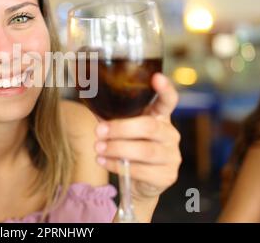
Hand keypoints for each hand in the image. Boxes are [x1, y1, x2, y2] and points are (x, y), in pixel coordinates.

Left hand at [94, 73, 181, 200]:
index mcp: (160, 117)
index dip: (165, 89)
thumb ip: (110, 115)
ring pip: (145, 150)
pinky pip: (141, 170)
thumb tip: (87, 96)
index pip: (168, 100)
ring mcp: (172, 155)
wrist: (140, 181)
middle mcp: (170, 134)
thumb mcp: (121, 128)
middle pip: (150, 127)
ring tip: (98, 148)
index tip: (156, 77)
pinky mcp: (167, 175)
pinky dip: (118, 165)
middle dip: (121, 128)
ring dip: (117, 148)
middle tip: (99, 131)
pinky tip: (104, 161)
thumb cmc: (129, 147)